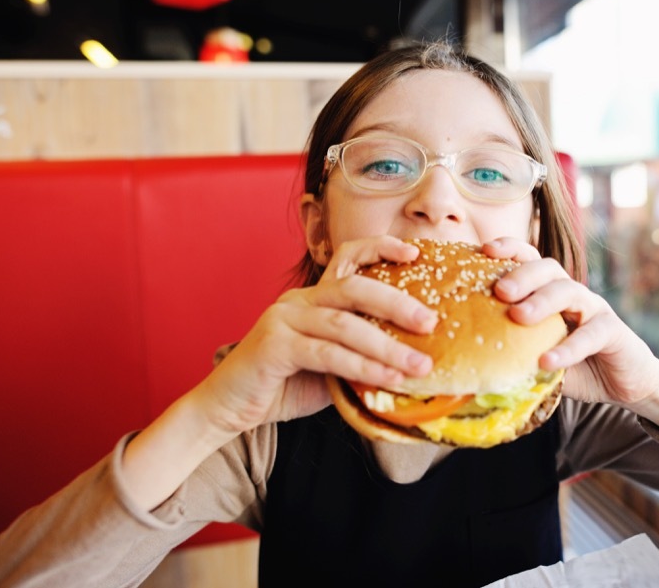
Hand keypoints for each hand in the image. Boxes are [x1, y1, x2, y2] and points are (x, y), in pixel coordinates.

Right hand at [195, 235, 437, 436]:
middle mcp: (298, 300)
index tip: (416, 253)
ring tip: (420, 365)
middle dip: (398, 303)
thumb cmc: (283, 387)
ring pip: (345, 324)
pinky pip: (327, 353)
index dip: (381, 248)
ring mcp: (283, 319)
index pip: (347, 257)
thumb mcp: (331, 367)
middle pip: (355, 287)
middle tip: (431, 323)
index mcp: (313, 297)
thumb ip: (361, 356)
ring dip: (388, 346)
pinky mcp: (274, 346)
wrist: (228, 409)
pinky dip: (362, 366)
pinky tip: (387, 378)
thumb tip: (414, 363)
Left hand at [482, 238, 658, 407]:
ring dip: (543, 301)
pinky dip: (569, 348)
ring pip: (570, 292)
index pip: (529, 260)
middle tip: (500, 290)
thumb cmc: (575, 365)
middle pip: (548, 269)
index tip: (483, 250)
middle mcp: (572, 293)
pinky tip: (547, 361)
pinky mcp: (614, 332)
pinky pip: (592, 334)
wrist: (623, 383)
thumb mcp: (537, 355)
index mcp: (549, 292)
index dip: (509, 249)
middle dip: (522, 274)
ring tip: (519, 316)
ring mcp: (594, 309)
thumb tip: (467, 361)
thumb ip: (512, 352)